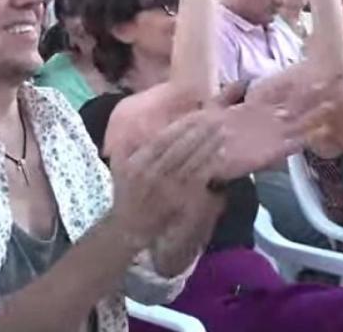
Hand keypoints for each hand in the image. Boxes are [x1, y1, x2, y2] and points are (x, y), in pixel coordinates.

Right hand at [107, 110, 226, 247]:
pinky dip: (212, 164)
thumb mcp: (118, 168)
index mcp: (138, 163)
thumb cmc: (126, 194)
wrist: (130, 229)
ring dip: (210, 145)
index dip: (181, 126)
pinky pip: (200, 178)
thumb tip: (139, 122)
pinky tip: (222, 154)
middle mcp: (153, 173)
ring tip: (224, 131)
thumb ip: (125, 145)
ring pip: (194, 160)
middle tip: (217, 117)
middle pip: (181, 147)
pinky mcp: (182, 199)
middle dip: (201, 131)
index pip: (162, 139)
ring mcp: (169, 187)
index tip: (196, 114)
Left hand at [211, 78, 335, 179]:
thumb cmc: (204, 132)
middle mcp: (266, 122)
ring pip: (297, 123)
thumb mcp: (213, 107)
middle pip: (292, 106)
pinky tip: (320, 132)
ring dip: (313, 115)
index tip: (305, 72)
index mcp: (253, 110)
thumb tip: (245, 81)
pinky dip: (307, 138)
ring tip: (331, 105)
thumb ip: (228, 94)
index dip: (290, 84)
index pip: (276, 93)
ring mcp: (270, 137)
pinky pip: (293, 144)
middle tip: (326, 82)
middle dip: (308, 96)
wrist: (198, 159)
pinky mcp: (271, 153)